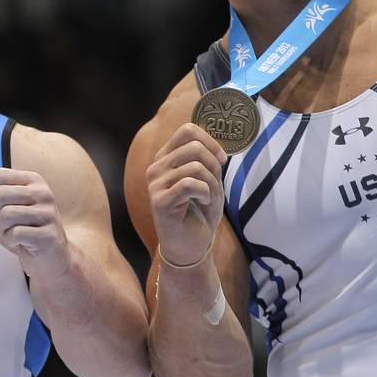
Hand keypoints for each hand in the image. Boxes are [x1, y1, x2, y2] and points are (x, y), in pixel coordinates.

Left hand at [0, 168, 68, 280]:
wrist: (51, 256)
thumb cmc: (26, 229)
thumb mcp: (11, 206)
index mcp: (32, 180)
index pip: (0, 175)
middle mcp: (43, 193)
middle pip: (0, 194)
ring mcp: (47, 213)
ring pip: (5, 214)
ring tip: (7, 233)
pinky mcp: (48, 234)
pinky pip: (15, 233)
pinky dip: (9, 240)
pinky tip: (18, 242)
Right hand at [146, 122, 226, 265]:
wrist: (190, 246)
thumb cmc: (199, 212)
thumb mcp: (207, 181)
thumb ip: (207, 161)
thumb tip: (216, 147)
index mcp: (166, 158)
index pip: (187, 131)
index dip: (211, 141)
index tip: (221, 160)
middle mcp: (156, 167)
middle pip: (194, 147)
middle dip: (214, 166)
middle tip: (214, 185)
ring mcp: (155, 184)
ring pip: (195, 167)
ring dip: (211, 184)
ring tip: (207, 198)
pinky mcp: (160, 201)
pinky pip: (191, 185)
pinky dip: (206, 194)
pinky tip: (202, 203)